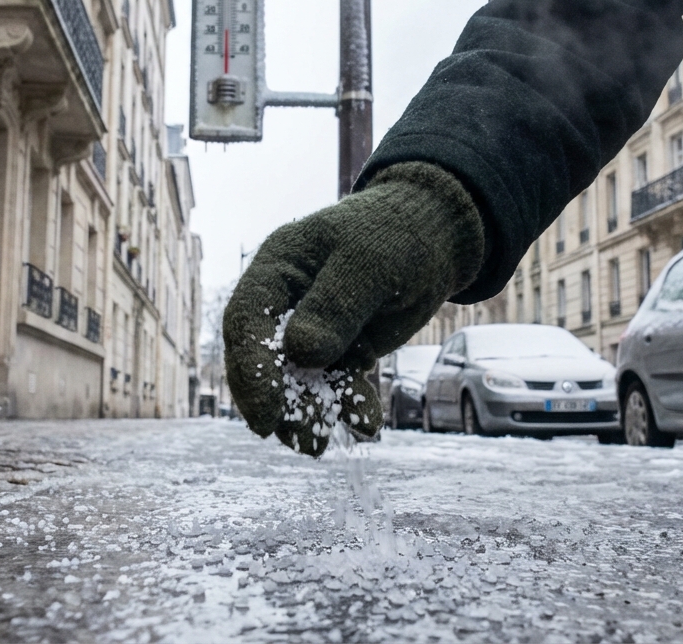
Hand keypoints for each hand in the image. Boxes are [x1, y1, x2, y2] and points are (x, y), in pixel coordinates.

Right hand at [223, 162, 484, 454]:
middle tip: (298, 440)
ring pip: (298, 380)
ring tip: (320, 447)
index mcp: (276, 269)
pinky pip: (335, 384)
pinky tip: (365, 426)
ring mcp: (309, 328)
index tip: (265, 416)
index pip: (247, 321)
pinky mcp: (339, 349)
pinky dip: (346, 406)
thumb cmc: (397, 235)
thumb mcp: (369, 265)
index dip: (251, 370)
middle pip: (265, 360)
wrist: (436, 237)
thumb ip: (335, 306)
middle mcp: (284, 302)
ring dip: (308, 414)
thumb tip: (301, 352)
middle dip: (279, 404)